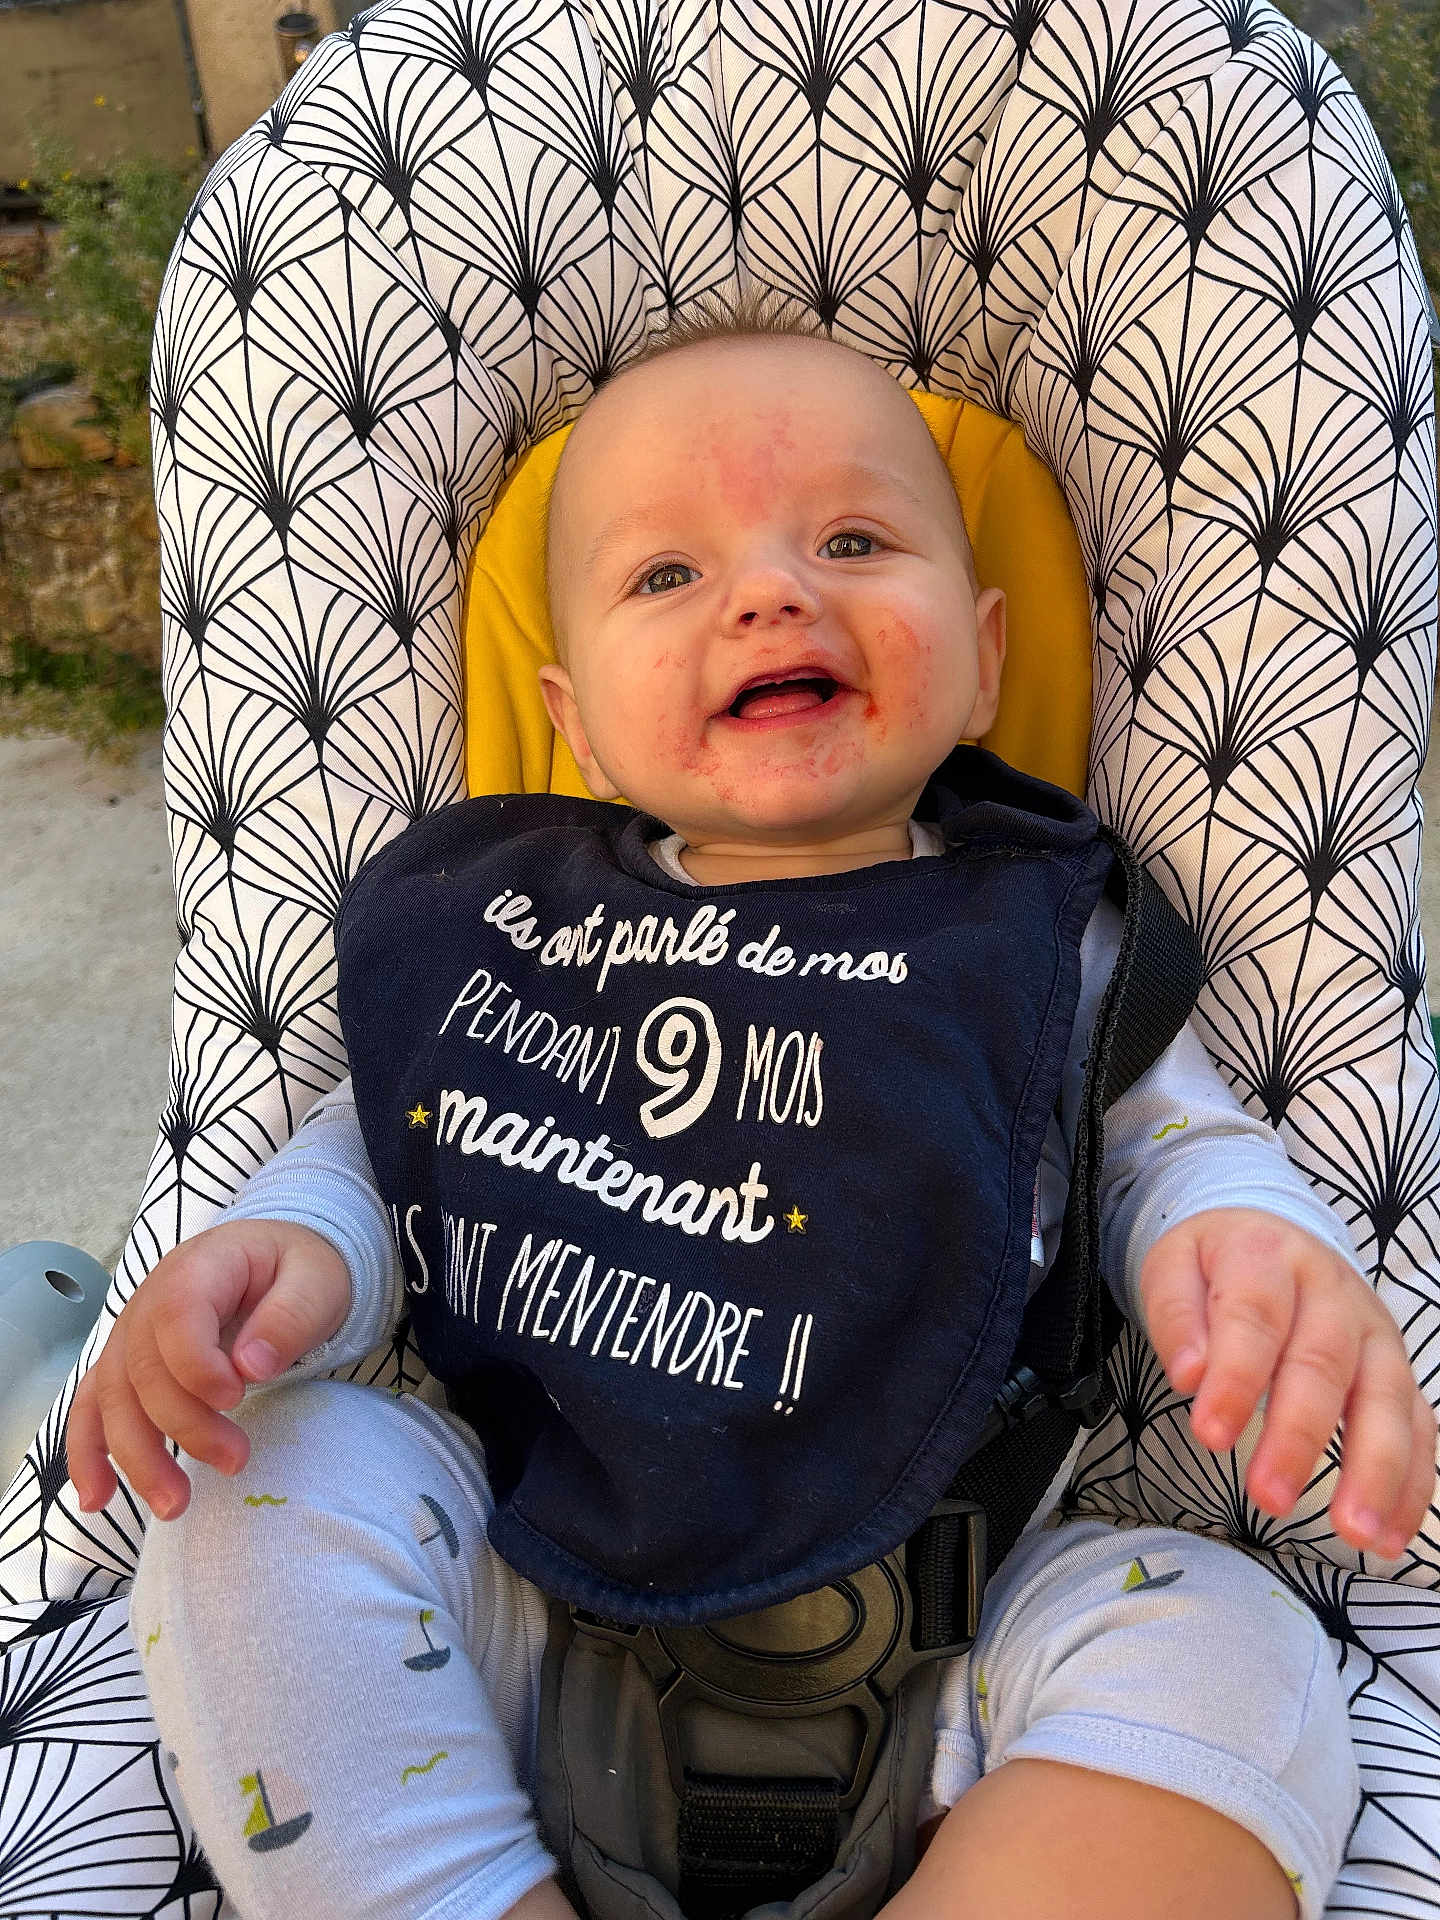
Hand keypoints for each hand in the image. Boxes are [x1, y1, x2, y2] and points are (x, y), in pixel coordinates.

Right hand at [66, 1219, 351, 1520]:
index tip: (237, 1398)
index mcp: (197, 1269)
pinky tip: (96, 1499)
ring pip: (114, 1400)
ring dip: (137, 1458)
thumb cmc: (297, 1269)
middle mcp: (148, 1302)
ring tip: (175, 1505)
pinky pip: (92, 1409)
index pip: (176, 1317)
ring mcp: (130, 1335)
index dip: (197, 1366)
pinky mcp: (126, 1366)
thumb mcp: (316, 1279)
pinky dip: (87, 1454)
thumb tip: (252, 1367)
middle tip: (236, 1460)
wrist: (275, 1259)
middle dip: (184, 1426)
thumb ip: (290, 1316)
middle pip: (144, 1370)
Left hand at [1139, 1208, 1436, 1557]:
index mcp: (1268, 1257)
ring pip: (1387, 1399)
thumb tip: (1188, 1375)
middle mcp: (1332, 1293)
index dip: (1236, 1376)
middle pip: (1323, 1364)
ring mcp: (1374, 1332)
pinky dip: (1410, 1482)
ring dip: (1375, 1470)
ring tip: (1355, 1533)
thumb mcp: (1173, 1267)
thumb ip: (1175, 1316)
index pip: (1255, 1316)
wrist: (1269, 1230)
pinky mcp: (1397, 1368)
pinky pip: (1418, 1425)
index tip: (1210, 1434)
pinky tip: (1390, 1534)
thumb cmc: (1215, 1264)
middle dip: (1299, 1435)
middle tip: (1268, 1497)